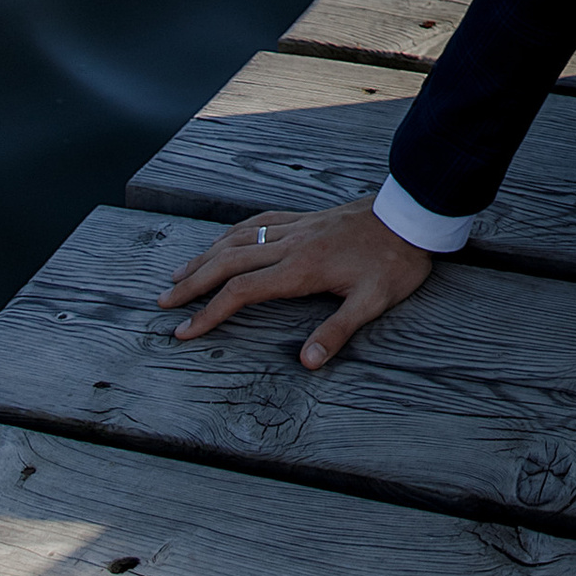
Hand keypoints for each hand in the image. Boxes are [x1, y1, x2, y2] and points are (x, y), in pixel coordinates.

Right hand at [157, 198, 433, 370]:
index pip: (242, 291)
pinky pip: (258, 221)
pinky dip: (232, 233)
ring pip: (237, 239)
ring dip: (204, 257)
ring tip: (178, 274)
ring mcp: (296, 226)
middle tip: (163, 303)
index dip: (209, 312)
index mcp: (301, 267)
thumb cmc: (396, 261)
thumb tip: (307, 362)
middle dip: (192, 283)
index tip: (184, 332)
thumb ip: (338, 330)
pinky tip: (223, 240)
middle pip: (227, 261)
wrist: (413, 214)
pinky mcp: (306, 217)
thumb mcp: (374, 301)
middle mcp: (291, 243)